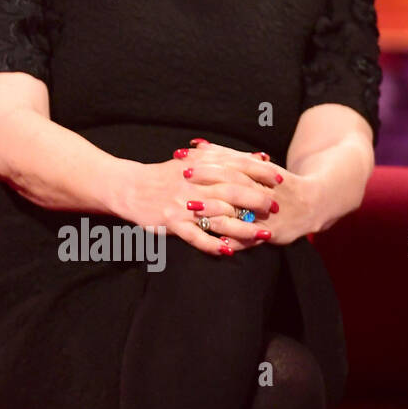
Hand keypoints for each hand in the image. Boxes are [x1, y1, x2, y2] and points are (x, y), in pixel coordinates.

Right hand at [115, 143, 279, 255]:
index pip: (234, 166)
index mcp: (198, 166)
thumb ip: (225, 159)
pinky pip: (195, 236)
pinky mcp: (172, 222)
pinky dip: (212, 244)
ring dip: (243, 227)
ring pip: (218, 216)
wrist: (129, 187)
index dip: (258, 172)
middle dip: (256, 199)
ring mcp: (182, 204)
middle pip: (231, 190)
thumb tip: (259, 157)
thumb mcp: (193, 161)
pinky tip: (228, 251)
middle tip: (275, 207)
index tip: (278, 179)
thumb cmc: (165, 175)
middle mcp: (192, 184)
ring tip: (263, 236)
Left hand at [185, 139, 316, 245]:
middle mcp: (264, 193)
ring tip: (192, 210)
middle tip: (183, 177)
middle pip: (233, 186)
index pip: (230, 165)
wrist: (313, 204)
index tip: (183, 159)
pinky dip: (234, 241)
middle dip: (208, 182)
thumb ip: (227, 156)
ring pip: (241, 214)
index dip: (206, 162)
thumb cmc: (276, 183)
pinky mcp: (273, 234)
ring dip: (216, 212)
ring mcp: (268, 215)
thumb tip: (196, 144)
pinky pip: (251, 240)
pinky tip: (216, 243)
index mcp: (259, 174)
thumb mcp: (256, 167)